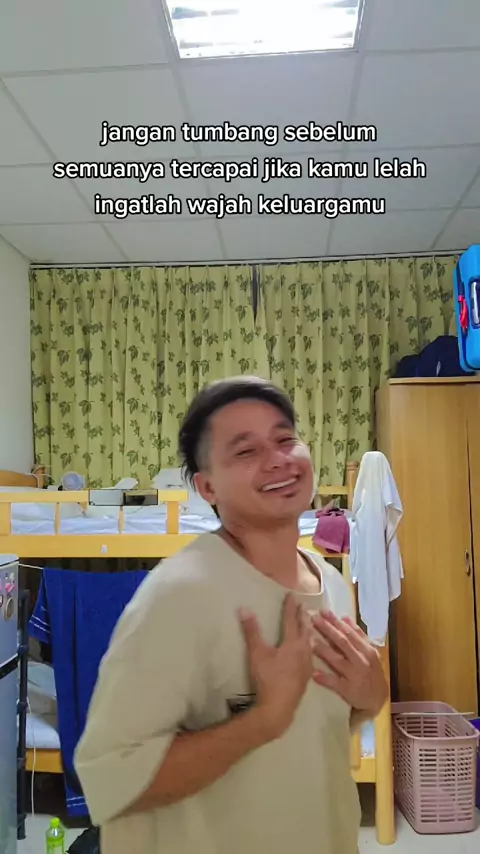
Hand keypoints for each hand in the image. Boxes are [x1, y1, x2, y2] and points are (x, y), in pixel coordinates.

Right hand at [239, 594, 311, 739]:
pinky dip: (310, 646)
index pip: (291, 620)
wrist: (279, 707)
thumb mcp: (257, 653)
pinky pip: (311, 655)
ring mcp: (307, 664)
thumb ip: (251, 631)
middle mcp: (304, 651)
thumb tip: (244, 609)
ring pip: (311, 643)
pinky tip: (308, 651)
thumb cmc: (268, 678)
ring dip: (308, 632)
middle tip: (303, 607)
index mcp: (293, 643)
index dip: (290, 607)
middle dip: (303, 617)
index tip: (292, 595)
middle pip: (305, 630)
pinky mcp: (307, 676)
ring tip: (308, 625)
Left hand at [311, 611, 387, 715]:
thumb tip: (345, 617)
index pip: (349, 633)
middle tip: (314, 619)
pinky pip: (335, 683)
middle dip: (328, 630)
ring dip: (324, 651)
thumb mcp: (369, 652)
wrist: (378, 699)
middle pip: (342, 643)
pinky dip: (325, 678)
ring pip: (338, 661)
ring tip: (311, 642)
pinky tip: (314, 673)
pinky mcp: (348, 690)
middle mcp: (361, 661)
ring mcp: (355, 676)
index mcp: (367, 650)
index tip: (323, 612)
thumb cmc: (371, 672)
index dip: (336, 622)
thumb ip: (358, 635)